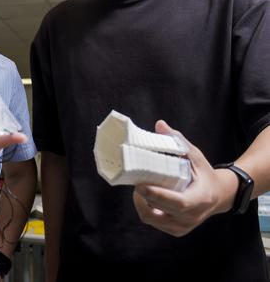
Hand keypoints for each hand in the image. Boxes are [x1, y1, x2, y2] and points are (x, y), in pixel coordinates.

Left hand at [132, 120, 237, 235]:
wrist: (219, 196)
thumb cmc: (205, 175)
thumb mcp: (195, 156)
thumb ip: (178, 141)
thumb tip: (160, 125)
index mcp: (200, 199)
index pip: (178, 203)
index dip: (158, 195)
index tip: (140, 186)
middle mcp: (192, 217)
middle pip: (159, 212)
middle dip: (142, 197)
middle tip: (135, 181)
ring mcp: (184, 226)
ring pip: (152, 219)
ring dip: (141, 204)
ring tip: (140, 188)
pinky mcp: (176, 230)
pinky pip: (154, 222)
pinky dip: (146, 210)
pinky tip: (145, 197)